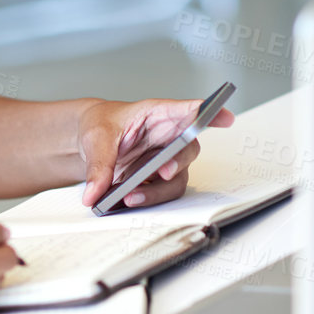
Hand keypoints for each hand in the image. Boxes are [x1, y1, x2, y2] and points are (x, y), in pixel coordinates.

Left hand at [75, 97, 235, 210]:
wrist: (88, 141)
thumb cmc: (99, 126)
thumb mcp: (96, 137)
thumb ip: (99, 164)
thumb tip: (94, 192)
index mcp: (157, 115)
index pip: (187, 111)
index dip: (210, 113)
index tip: (225, 117)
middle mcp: (168, 138)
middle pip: (187, 149)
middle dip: (179, 162)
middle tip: (164, 171)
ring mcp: (165, 160)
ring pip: (176, 179)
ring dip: (156, 191)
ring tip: (130, 197)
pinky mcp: (156, 180)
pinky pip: (161, 194)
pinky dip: (146, 200)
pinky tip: (125, 202)